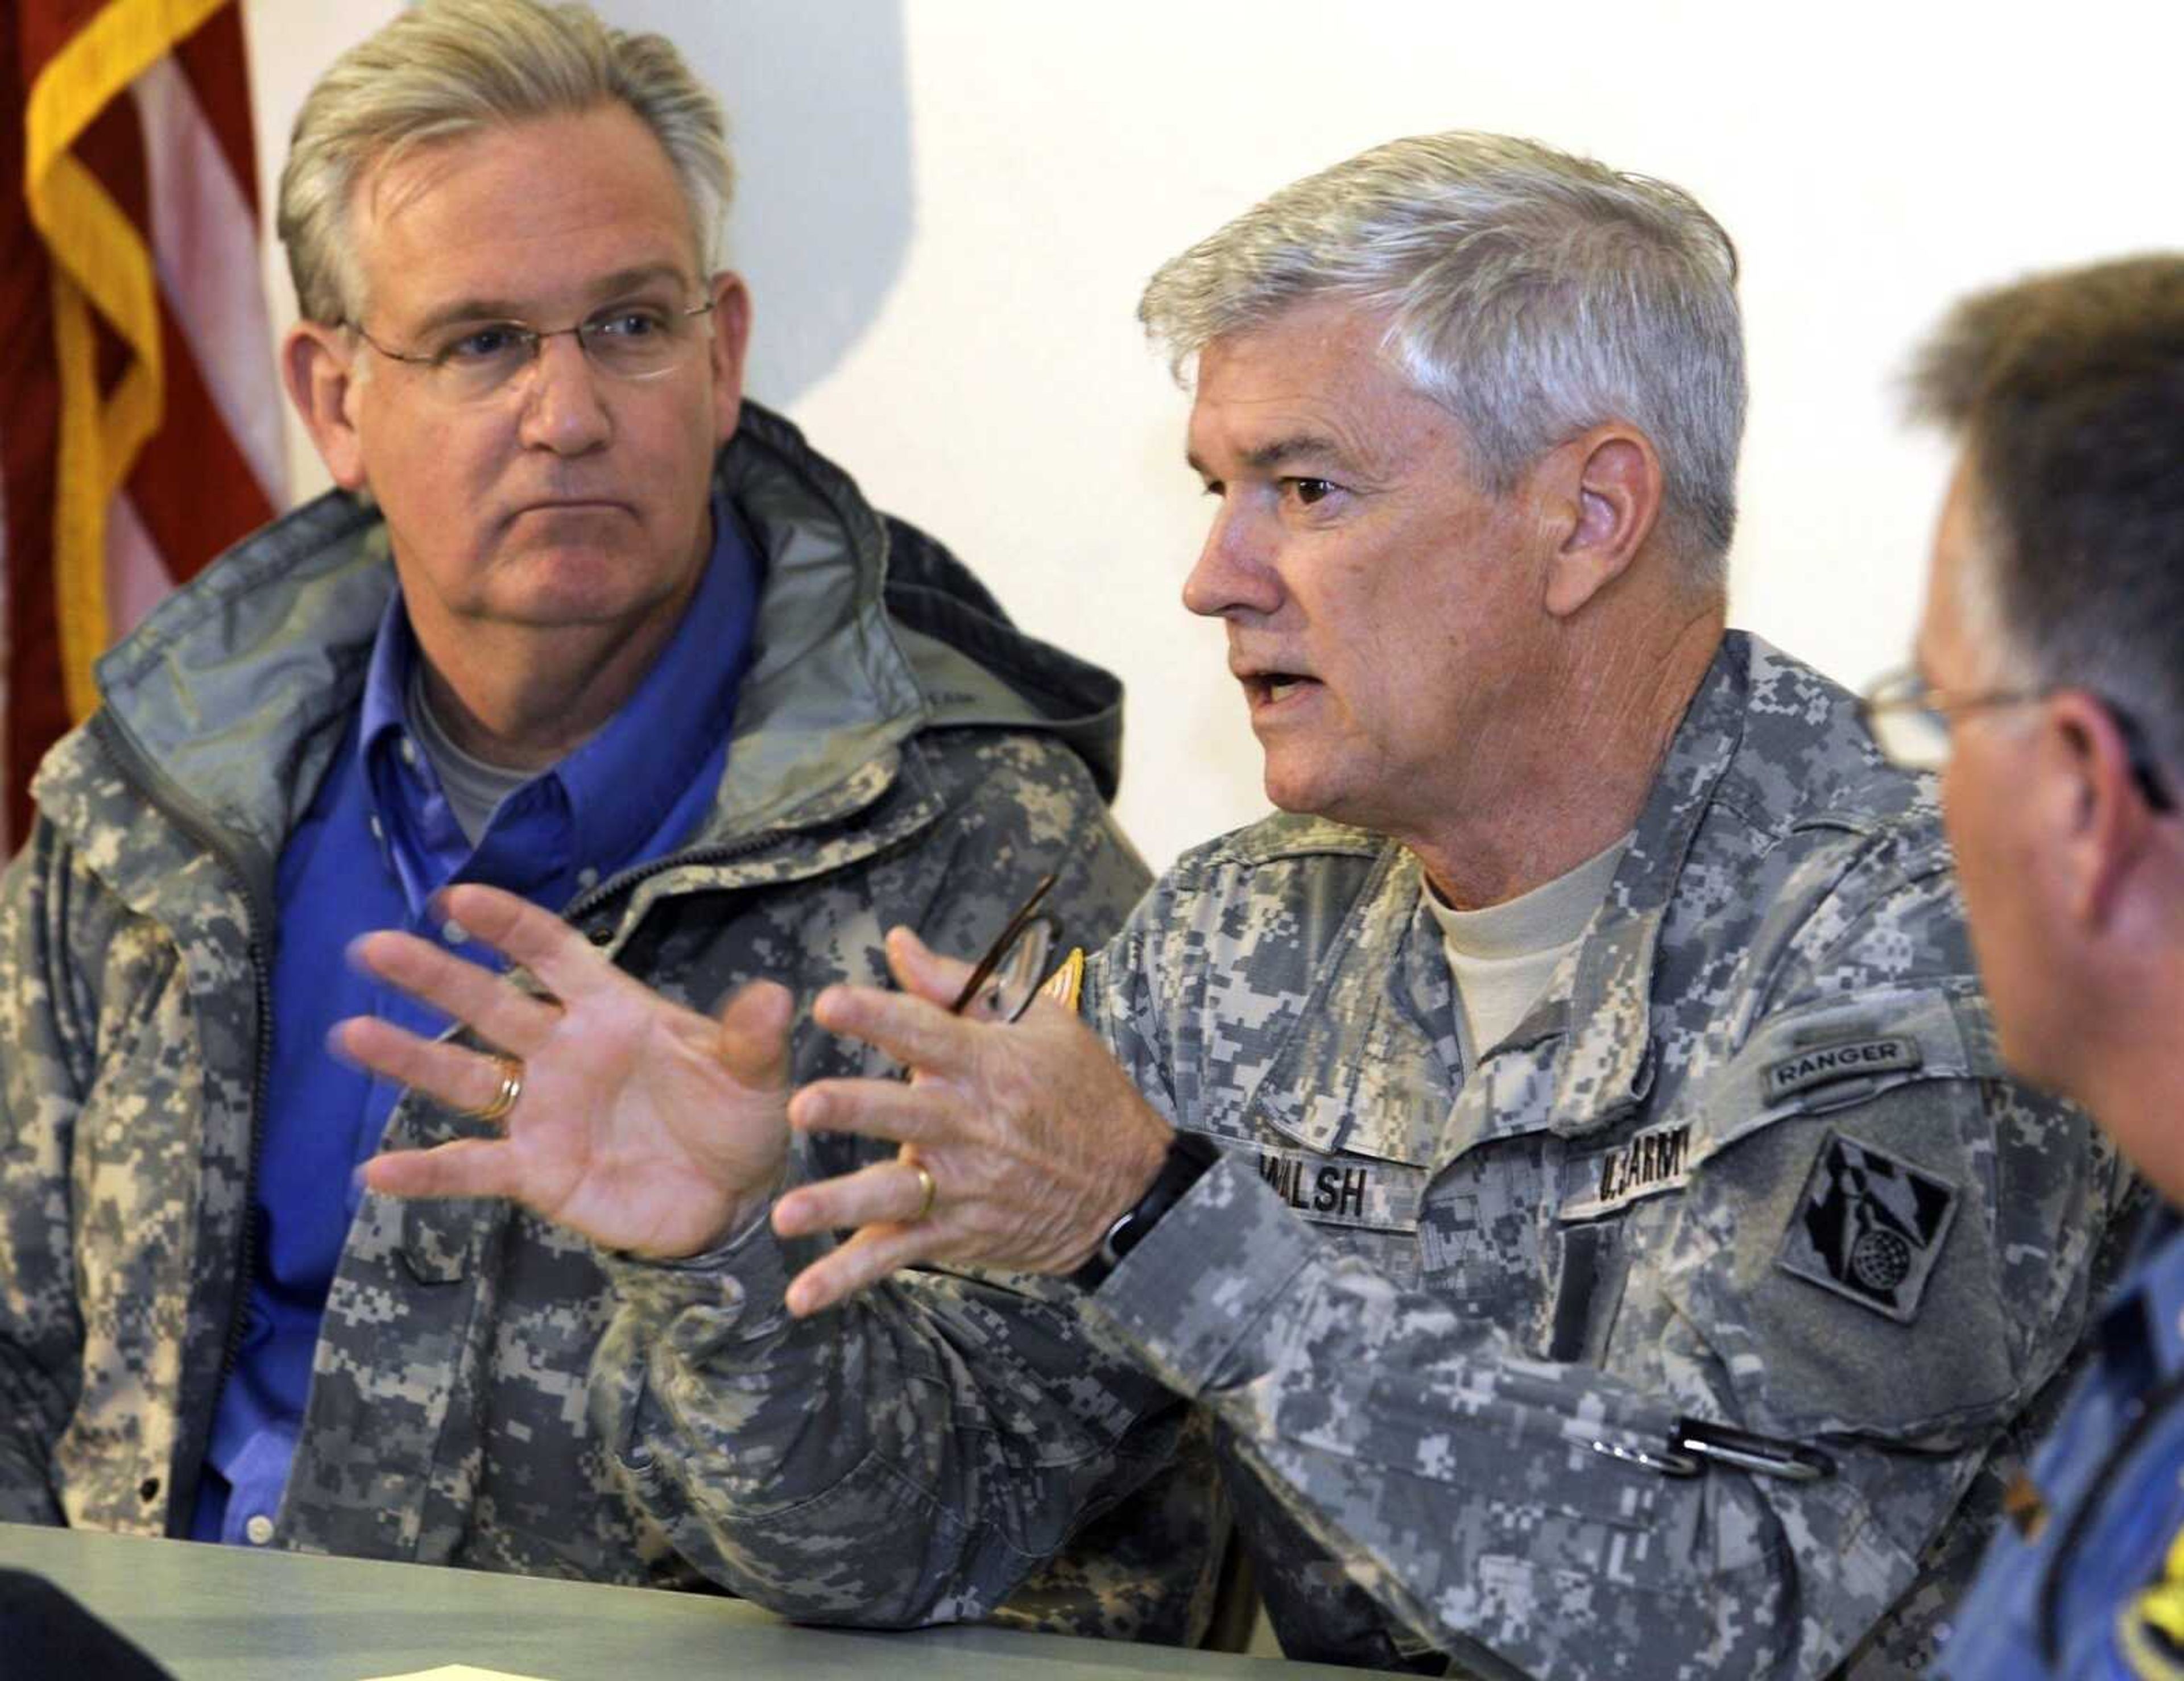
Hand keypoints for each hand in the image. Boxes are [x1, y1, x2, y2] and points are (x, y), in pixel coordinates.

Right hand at [333, 882, 792, 1258]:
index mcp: (611, 1011)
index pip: (553, 953)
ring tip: (349, 1034)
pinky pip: (472, 1167)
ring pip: (463, 1075)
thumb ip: (752, 1037)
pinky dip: (425, 1172)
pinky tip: (375, 1173)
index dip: (509, 925)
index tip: (456, 898)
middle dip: (433, 975)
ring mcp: (542, 1111)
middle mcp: (563, 1051)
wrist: (733, 1196)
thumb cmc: (736, 1117)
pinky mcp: (535, 1172)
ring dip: (409, 1057)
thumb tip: (779, 993)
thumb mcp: (755, 1075)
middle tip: (372, 947)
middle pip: (489, 1003)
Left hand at [778, 926, 1172, 1315]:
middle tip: (802, 1108)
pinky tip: (802, 1296)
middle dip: (853, 1109)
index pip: (926, 1032)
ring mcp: (963, 1185)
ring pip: (892, 1193)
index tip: (827, 1003)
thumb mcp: (1043, 1021)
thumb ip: (961, 983)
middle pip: (903, 1113)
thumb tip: (899, 943)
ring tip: (787, 1215)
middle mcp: (971, 1125)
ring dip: (839, 1203)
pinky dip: (849, 1276)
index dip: (877, 1016)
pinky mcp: (958, 1232)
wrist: (1129, 1189)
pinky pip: (896, 1254)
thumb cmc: (1083, 1093)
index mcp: (988, 1065)